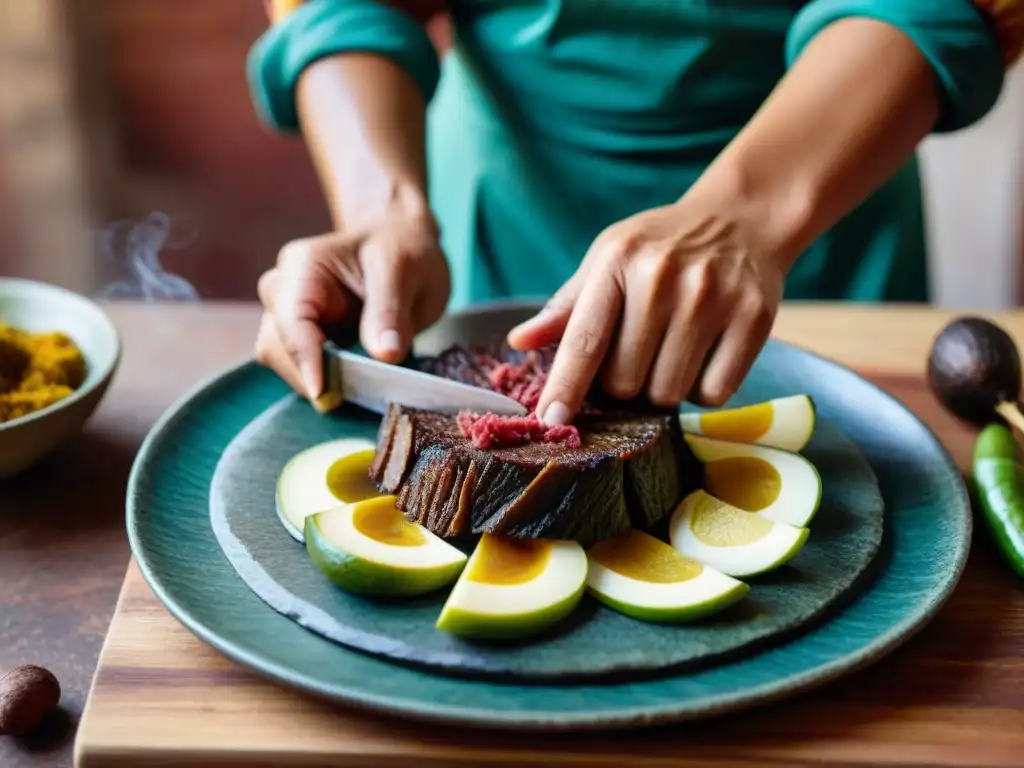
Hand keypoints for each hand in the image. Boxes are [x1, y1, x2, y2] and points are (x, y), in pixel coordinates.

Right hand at [254, 204, 449, 401]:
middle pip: (276, 346)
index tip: (324, 394)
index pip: (292, 322)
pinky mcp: (300, 333)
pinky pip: (298, 364)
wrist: (401, 241)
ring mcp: (288, 312)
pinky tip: (352, 382)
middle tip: (357, 395)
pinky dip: (322, 378)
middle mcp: (284, 288)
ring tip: (358, 388)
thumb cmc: (402, 247)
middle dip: (311, 375)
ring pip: (281, 360)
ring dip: (314, 380)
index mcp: (304, 266)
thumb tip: (384, 355)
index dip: (305, 361)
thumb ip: (390, 311)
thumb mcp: (405, 270)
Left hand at [508, 197, 785, 424]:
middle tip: (637, 354)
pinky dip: (703, 390)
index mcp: (617, 262)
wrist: (742, 218)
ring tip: (670, 350)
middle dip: (623, 383)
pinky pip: (713, 394)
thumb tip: (519, 341)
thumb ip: (566, 307)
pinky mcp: (754, 317)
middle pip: (626, 382)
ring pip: (668, 394)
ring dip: (662, 389)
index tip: (551, 421)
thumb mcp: (608, 260)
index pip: (585, 340)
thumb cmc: (659, 247)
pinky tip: (703, 355)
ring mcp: (712, 297)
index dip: (566, 386)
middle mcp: (663, 278)